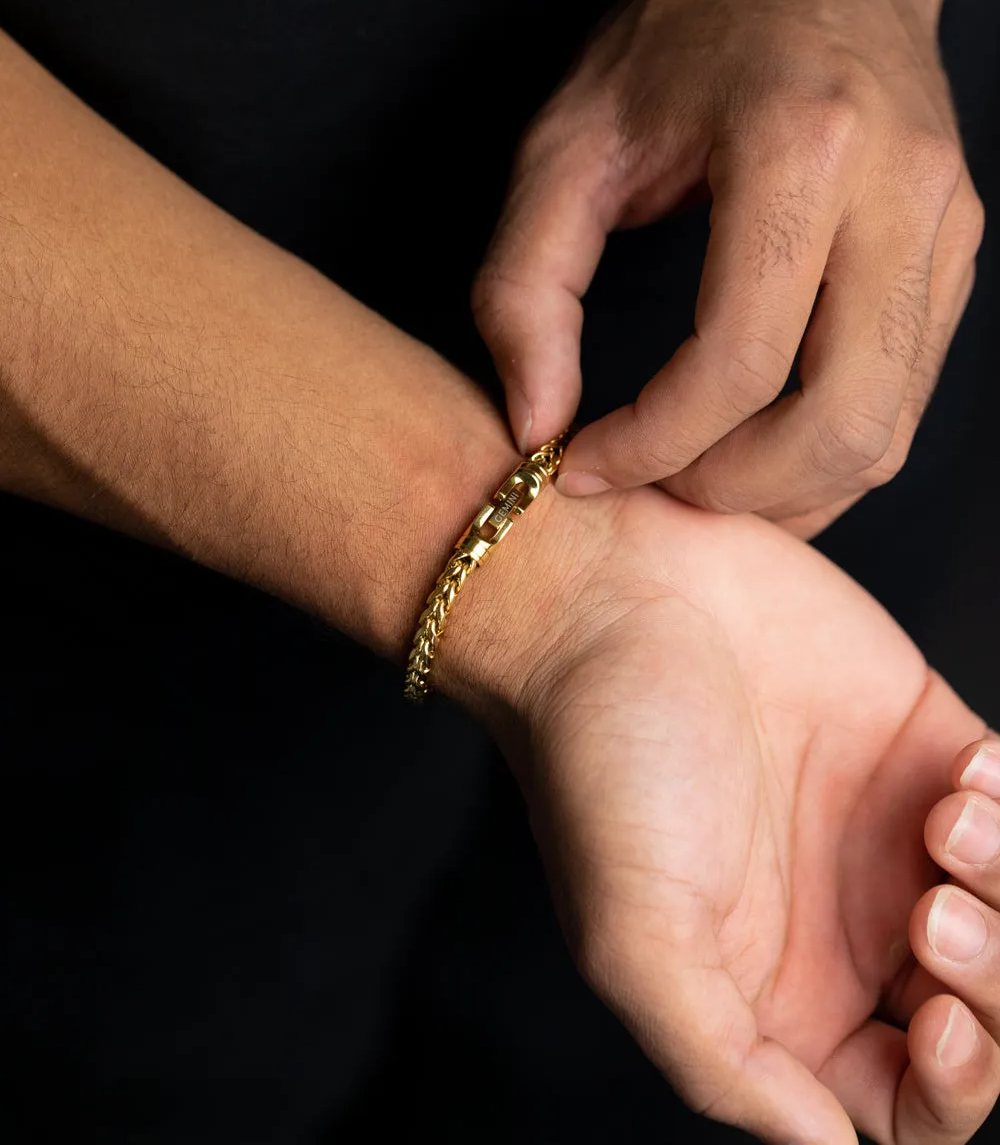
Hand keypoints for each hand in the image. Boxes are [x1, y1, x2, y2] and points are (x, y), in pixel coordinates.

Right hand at [443, 484, 999, 1142]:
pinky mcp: (927, 745)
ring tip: (944, 822)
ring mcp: (890, 834)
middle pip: (984, 1016)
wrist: (615, 594)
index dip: (953, 1086)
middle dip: (993, 984)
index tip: (935, 1020)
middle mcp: (842, 923)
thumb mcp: (632, 935)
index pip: (904, 1099)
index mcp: (773, 990)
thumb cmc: (600, 756)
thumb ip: (724, 1061)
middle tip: (931, 911)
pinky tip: (958, 779)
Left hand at [473, 0, 984, 535]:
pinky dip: (825, 456)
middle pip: (838, 423)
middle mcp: (898, 192)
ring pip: (883, 431)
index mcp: (799, 147)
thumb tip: (537, 425)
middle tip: (651, 488)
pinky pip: (902, 403)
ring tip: (693, 478)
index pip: (738, 364)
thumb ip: (525, 290)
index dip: (651, 447)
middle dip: (730, 490)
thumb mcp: (564, 145)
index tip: (584, 468)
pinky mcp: (955, 254)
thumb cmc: (682, 37)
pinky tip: (751, 449)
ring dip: (784, 491)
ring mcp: (946, 227)